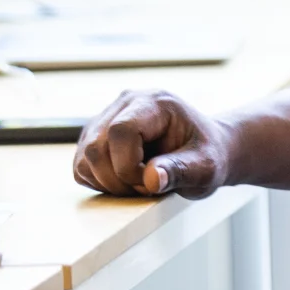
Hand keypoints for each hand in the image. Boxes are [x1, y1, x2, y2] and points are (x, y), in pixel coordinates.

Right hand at [73, 90, 235, 198]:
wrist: (203, 152)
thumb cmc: (208, 155)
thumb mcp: (207, 167)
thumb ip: (183, 170)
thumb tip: (152, 179)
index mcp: (155, 102)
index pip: (121, 130)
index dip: (129, 165)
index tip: (151, 182)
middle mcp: (125, 103)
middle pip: (97, 147)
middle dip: (119, 179)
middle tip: (148, 187)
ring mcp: (105, 119)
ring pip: (84, 160)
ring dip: (109, 183)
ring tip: (141, 184)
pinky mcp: (94, 138)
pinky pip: (81, 168)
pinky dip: (100, 183)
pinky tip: (127, 181)